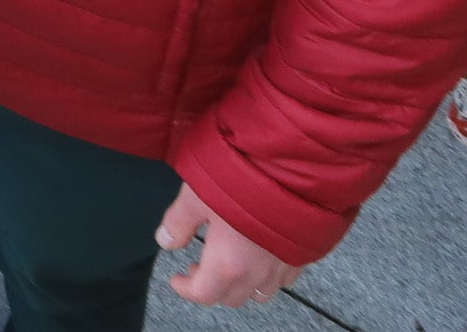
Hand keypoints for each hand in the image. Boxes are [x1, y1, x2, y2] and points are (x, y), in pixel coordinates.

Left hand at [156, 186, 301, 307]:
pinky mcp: (301, 256)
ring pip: (259, 292)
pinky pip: (283, 279)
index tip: (176, 279)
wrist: (291, 168)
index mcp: (228, 265)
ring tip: (228, 264)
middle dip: (211, 287)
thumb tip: (165, 241)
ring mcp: (282, 267)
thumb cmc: (241, 181)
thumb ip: (179, 222)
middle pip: (231, 297)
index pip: (203, 294)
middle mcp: (257, 274)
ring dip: (240, 285)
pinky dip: (267, 276)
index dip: (185, 289)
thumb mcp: (196, 196)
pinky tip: (259, 257)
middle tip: (198, 266)